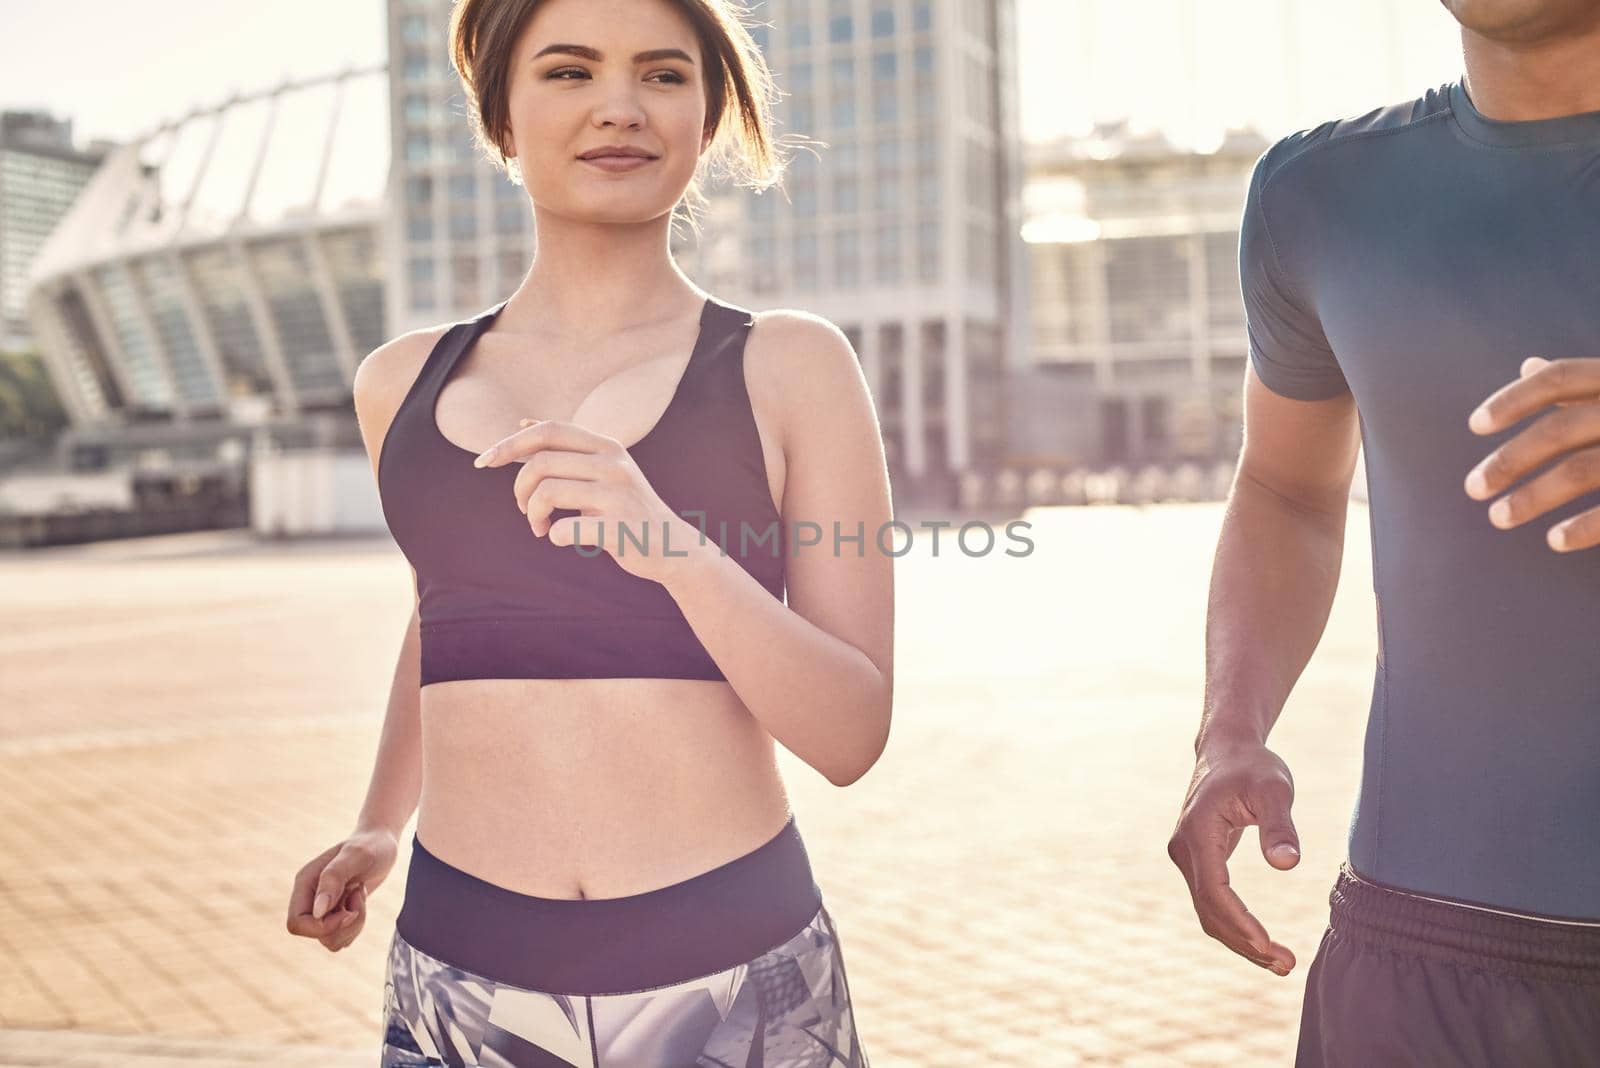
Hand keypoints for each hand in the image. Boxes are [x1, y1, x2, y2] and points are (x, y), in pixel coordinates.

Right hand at [285, 828, 397, 951]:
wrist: (383, 842)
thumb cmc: (371, 845)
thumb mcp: (356, 856)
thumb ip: (333, 879)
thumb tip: (318, 912)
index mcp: (305, 883)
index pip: (297, 923)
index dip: (322, 927)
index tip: (348, 912)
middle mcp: (309, 898)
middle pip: (316, 934)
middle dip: (344, 924)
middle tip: (358, 898)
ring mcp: (322, 908)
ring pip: (331, 939)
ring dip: (354, 924)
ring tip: (360, 894)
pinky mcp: (336, 914)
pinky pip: (343, 937)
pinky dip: (357, 924)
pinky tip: (361, 900)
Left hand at [474, 418, 713, 584]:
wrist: (672, 546)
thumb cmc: (626, 508)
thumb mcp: (603, 468)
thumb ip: (567, 446)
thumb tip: (523, 420)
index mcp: (607, 445)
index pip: (549, 430)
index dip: (510, 443)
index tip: (483, 462)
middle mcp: (615, 463)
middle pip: (541, 462)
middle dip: (519, 489)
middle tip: (523, 509)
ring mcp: (619, 495)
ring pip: (546, 493)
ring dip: (532, 514)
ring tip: (539, 527)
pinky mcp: (620, 528)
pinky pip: (565, 529)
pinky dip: (552, 535)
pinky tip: (559, 538)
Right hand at [1167, 739, 1299, 975]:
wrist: (1227, 750)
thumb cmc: (1253, 766)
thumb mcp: (1274, 789)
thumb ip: (1280, 826)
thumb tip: (1287, 865)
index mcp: (1198, 833)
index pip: (1214, 891)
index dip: (1240, 922)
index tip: (1270, 946)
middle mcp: (1184, 848)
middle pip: (1209, 910)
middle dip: (1245, 942)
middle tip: (1287, 966)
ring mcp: (1187, 856)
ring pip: (1208, 911)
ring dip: (1241, 940)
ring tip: (1281, 962)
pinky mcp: (1197, 861)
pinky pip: (1212, 902)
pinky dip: (1235, 925)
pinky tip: (1262, 941)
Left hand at [1464, 356, 1599, 551]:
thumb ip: (1582, 383)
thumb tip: (1528, 366)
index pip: (1560, 377)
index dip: (1514, 399)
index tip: (1475, 425)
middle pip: (1561, 430)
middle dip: (1510, 460)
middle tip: (1472, 488)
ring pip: (1581, 470)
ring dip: (1532, 497)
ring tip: (1498, 517)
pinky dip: (1584, 527)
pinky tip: (1553, 541)